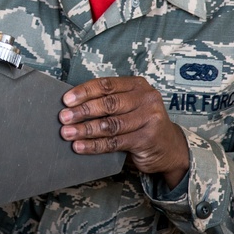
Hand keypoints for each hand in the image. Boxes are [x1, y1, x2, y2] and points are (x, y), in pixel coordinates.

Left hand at [59, 76, 189, 189]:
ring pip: (110, 124)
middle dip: (82, 111)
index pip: (107, 85)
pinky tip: (79, 147)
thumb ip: (109, 102)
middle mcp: (146, 98)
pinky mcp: (147, 139)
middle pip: (108, 104)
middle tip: (63, 118)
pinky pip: (114, 142)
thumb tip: (73, 105)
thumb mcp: (130, 106)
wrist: (169, 148)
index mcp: (138, 85)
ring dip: (85, 129)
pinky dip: (94, 145)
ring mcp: (149, 119)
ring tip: (67, 133)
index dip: (84, 91)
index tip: (66, 100)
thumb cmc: (141, 124)